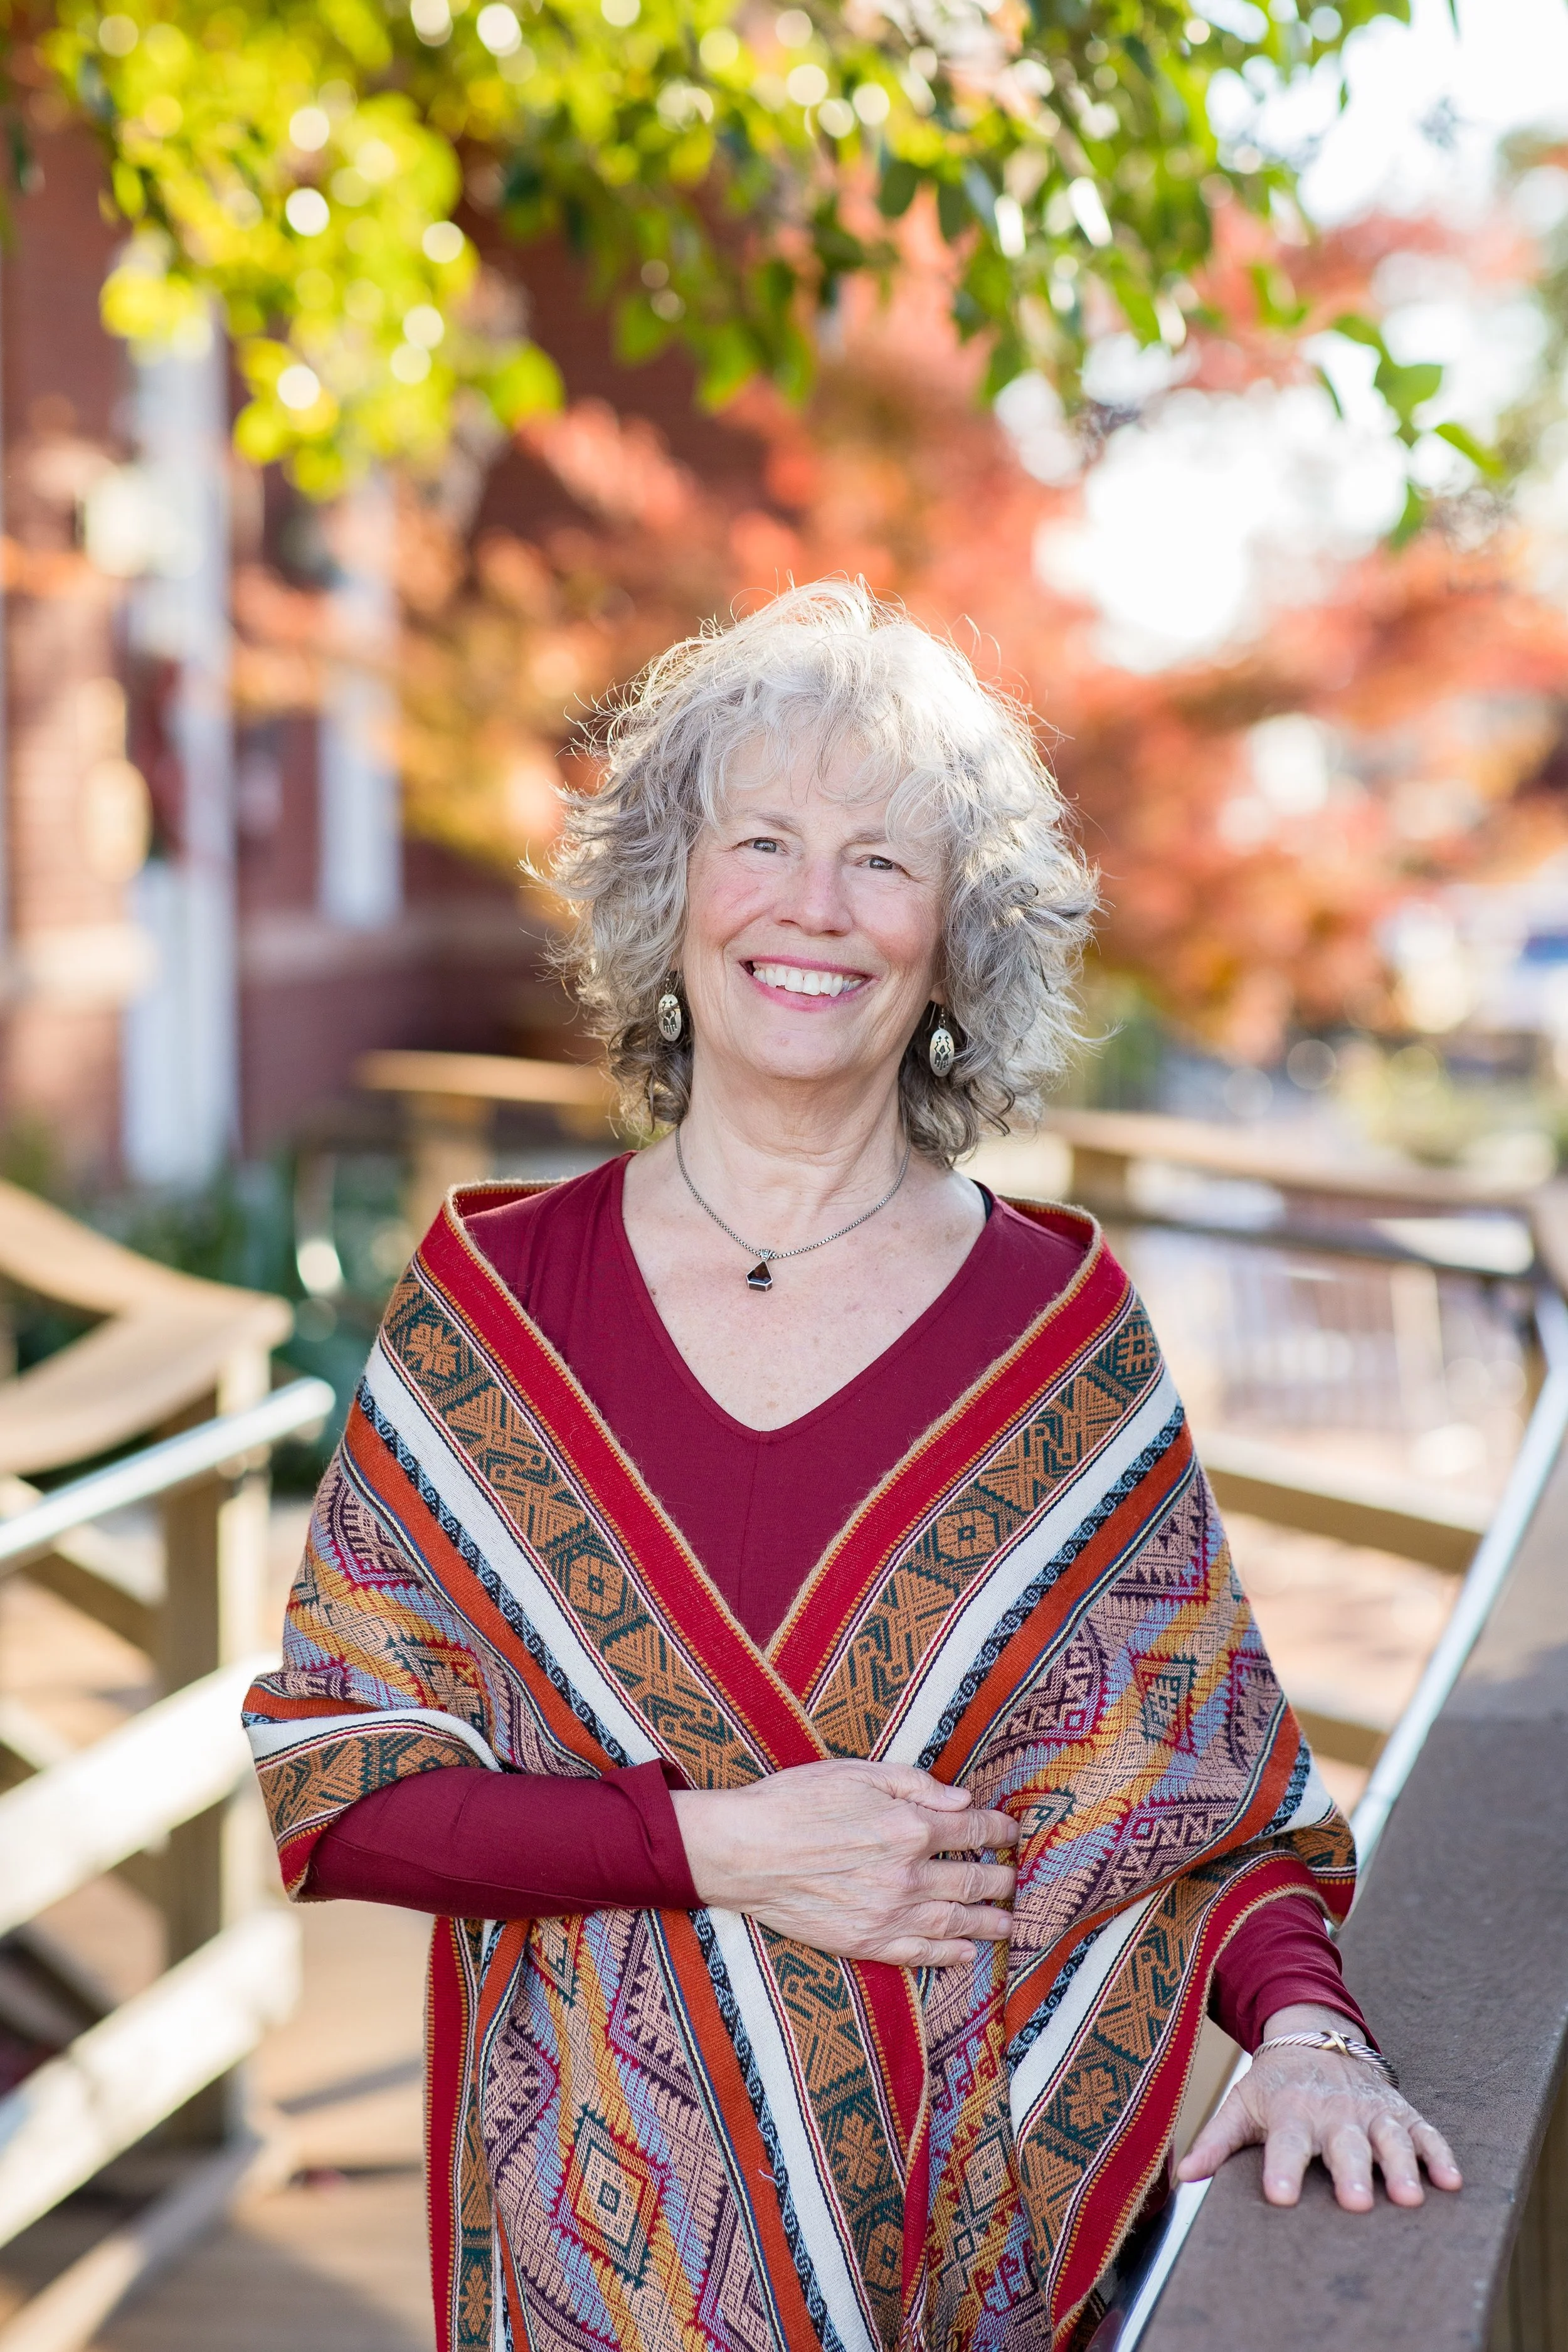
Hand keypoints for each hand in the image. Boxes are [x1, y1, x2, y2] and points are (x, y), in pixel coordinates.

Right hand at [671, 1759, 1018, 1966]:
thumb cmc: (796, 1801)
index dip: (996, 1830)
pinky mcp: (866, 1942)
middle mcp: (908, 1875)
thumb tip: (962, 1800)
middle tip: (1013, 1879)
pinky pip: (919, 1953)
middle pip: (971, 1879)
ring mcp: (889, 1913)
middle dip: (999, 1878)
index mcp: (909, 1827)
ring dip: (987, 1922)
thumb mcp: (858, 1772)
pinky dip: (948, 1956)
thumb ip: (915, 1785)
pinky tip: (964, 1954)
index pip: (971, 1830)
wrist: (745, 1850)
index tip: (1009, 1831)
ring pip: (955, 1921)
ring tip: (1007, 1922)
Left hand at [1175, 2003, 1462, 2210]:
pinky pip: (1424, 2130)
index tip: (1280, 2198)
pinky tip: (1451, 2180)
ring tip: (1409, 2197)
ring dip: (1400, 2165)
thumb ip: (1215, 2140)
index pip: (1284, 2144)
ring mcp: (1369, 2110)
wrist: (1313, 2036)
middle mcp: (1332, 2111)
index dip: (1282, 2170)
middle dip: (1350, 2171)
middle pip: (1343, 2144)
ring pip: (1388, 2136)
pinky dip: (1439, 2153)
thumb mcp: (1240, 2104)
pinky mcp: (1399, 2109)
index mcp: (1290, 2112)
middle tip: (1356, 2202)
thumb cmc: (1274, 2084)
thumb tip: (1182, 2176)